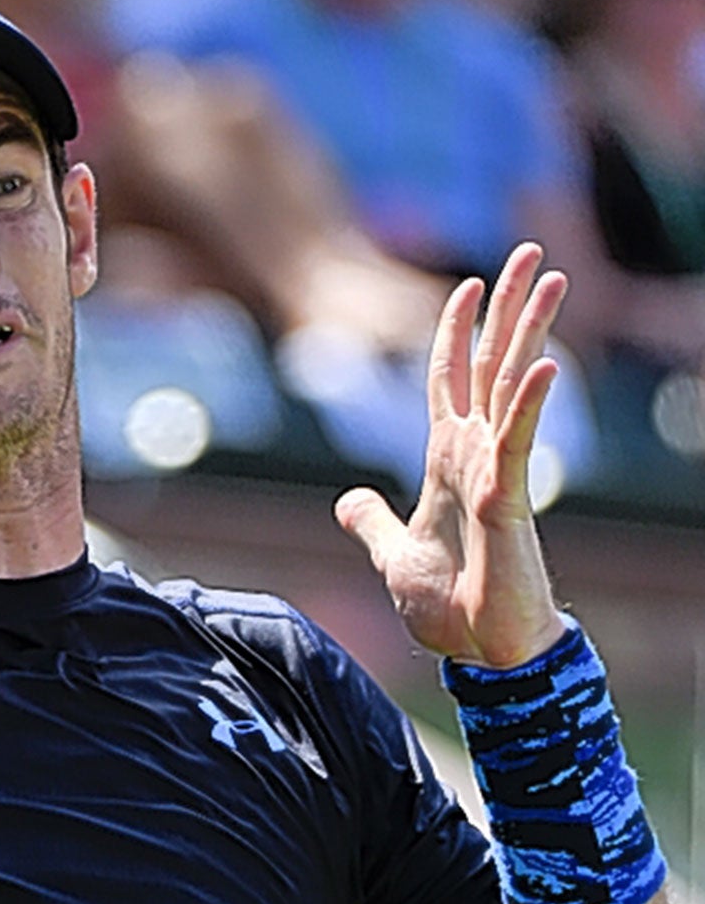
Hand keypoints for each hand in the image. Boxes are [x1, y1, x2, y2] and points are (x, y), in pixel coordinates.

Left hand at [335, 242, 570, 667]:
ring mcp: (495, 472)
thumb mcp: (391, 554)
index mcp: (446, 460)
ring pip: (513, 386)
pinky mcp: (508, 498)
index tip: (469, 283)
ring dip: (530, 331)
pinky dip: (528, 403)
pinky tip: (544, 364)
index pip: (450, 379)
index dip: (456, 332)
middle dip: (509, 307)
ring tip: (553, 277)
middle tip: (531, 251)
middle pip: (493, 364)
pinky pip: (517, 442)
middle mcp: (476, 454)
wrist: (479, 652)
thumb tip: (349, 500)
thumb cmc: (448, 607)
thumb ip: (372, 522)